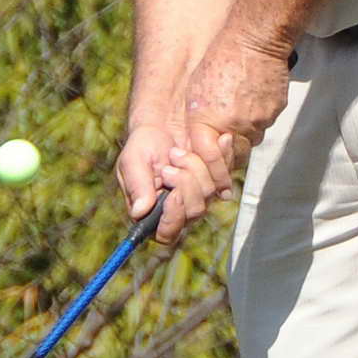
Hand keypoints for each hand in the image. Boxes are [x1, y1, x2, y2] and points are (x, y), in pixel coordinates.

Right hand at [114, 123, 209, 246]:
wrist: (164, 123)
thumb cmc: (143, 144)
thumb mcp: (133, 161)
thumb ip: (137, 186)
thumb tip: (140, 212)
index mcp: (152, 213)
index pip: (167, 234)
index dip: (173, 218)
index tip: (172, 194)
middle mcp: (178, 209)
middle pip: (193, 212)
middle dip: (184, 184)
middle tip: (169, 164)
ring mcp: (199, 196)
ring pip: (209, 193)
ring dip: (194, 167)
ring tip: (178, 152)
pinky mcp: (215, 181)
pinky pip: (224, 177)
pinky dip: (219, 157)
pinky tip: (212, 143)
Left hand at [172, 34, 293, 213]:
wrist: (255, 40)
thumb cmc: (219, 60)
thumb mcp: (196, 93)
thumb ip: (197, 124)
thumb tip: (200, 148)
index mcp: (209, 121)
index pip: (210, 161)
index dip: (210, 173)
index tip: (213, 185)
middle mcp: (235, 126)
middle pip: (232, 158)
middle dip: (226, 163)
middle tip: (221, 163)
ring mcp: (258, 121)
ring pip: (248, 143)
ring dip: (240, 140)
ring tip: (233, 124)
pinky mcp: (274, 112)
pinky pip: (262, 127)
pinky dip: (253, 123)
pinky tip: (248, 106)